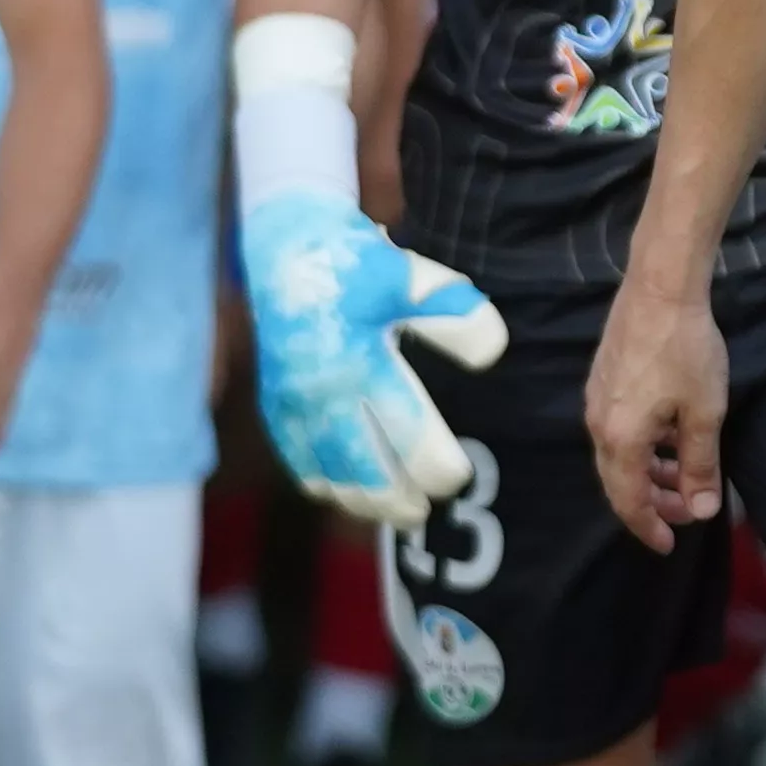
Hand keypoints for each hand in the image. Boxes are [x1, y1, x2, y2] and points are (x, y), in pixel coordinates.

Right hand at [240, 187, 509, 524]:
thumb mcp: (416, 281)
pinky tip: (352, 494)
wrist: (287, 253)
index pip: (408, 436)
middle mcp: (322, 393)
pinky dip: (326, 487)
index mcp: (362, 363)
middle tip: (425, 513)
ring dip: (362, 503)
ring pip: (327, 477)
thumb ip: (456, 317)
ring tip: (396, 512)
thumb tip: (491, 355)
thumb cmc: (362, 268)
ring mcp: (292, 406)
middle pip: (363, 471)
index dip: (437, 468)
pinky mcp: (273, 410)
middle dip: (397, 500)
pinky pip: (299, 465)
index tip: (458, 477)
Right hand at [586, 276, 731, 553]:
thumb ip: (701, 466)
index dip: (650, 527)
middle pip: (620, 481)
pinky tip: (671, 438)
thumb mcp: (704, 414)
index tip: (670, 545)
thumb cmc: (686, 350)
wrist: (659, 288)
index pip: (629, 501)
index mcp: (621, 440)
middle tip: (686, 511)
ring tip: (686, 475)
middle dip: (653, 502)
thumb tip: (701, 511)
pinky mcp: (603, 380)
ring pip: (620, 454)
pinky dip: (644, 446)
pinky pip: (619, 430)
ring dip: (651, 472)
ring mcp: (596, 400)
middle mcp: (598, 425)